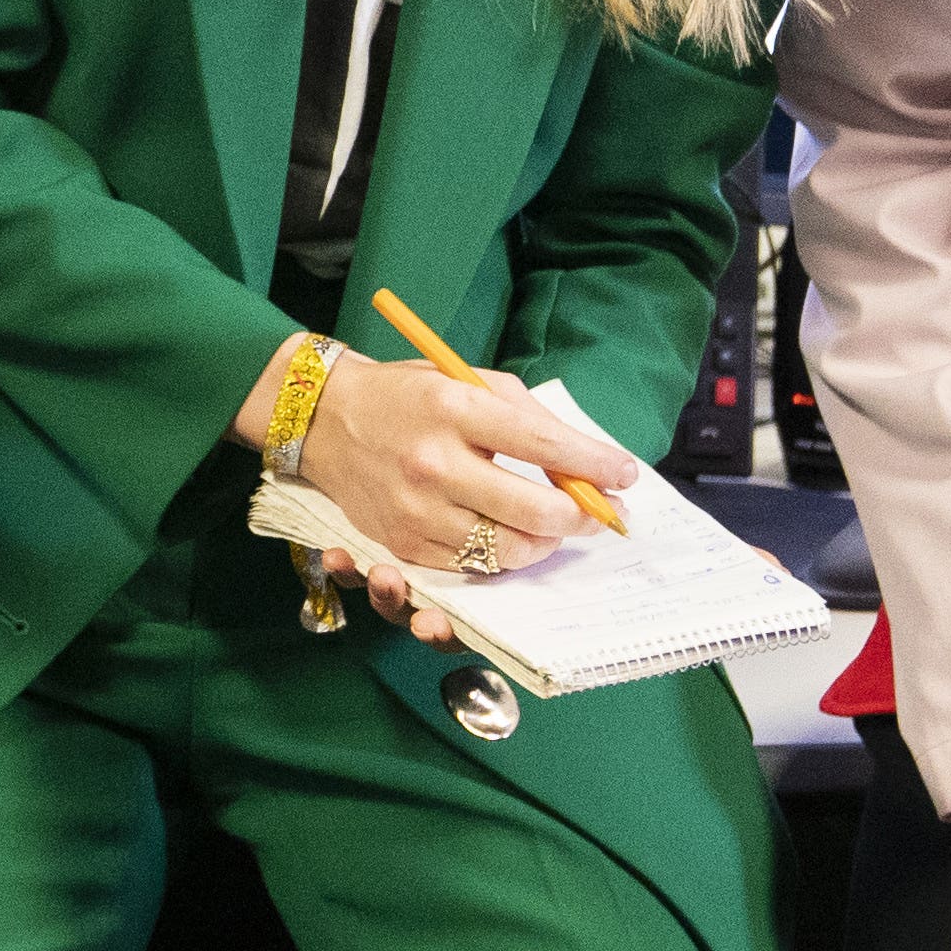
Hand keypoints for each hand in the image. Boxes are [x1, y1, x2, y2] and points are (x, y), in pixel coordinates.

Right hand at [250, 340, 626, 650]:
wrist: (326, 420)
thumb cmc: (411, 396)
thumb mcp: (469, 383)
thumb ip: (528, 420)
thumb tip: (586, 464)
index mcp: (455, 410)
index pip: (544, 446)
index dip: (595, 465)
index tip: (625, 475)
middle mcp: (433, 463)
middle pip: (534, 511)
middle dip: (579, 517)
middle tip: (597, 512)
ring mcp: (416, 510)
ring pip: (507, 551)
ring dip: (544, 542)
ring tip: (553, 526)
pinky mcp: (402, 543)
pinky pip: (471, 567)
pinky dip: (501, 555)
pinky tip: (509, 533)